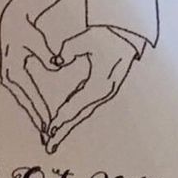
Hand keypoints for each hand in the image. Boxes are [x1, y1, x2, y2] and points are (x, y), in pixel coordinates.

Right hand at [0, 7, 55, 137]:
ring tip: (45, 131)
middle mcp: (8, 77)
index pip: (31, 96)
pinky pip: (25, 94)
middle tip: (48, 137)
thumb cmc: (25, 27)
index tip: (50, 125)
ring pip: (25, 101)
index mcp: (13, 71)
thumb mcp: (36, 39)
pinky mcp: (12, 75)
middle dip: (37, 120)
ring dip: (35, 115)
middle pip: (26, 103)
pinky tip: (41, 114)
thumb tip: (57, 64)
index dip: (41, 111)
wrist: (13, 18)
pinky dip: (32, 105)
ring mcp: (9, 77)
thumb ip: (46, 52)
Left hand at [44, 27, 138, 153]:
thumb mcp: (88, 38)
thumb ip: (70, 48)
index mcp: (100, 84)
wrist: (129, 32)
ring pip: (81, 111)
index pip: (76, 105)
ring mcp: (104, 91)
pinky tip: (63, 119)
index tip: (49, 131)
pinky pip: (84, 104)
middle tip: (49, 145)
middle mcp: (103, 92)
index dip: (61, 118)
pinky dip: (73, 113)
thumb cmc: (109, 34)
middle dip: (63, 130)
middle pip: (78, 115)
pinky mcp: (102, 87)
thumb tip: (56, 61)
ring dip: (67, 124)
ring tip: (53, 138)